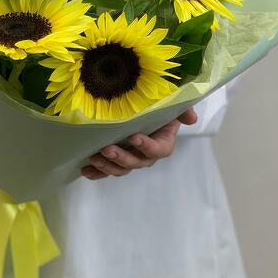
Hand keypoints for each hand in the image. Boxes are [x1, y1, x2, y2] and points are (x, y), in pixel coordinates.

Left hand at [81, 108, 197, 179]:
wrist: (145, 109)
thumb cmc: (159, 107)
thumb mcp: (172, 104)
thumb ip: (182, 108)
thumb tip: (191, 118)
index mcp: (162, 142)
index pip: (158, 150)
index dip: (147, 146)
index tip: (133, 138)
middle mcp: (147, 155)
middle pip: (137, 162)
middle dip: (121, 158)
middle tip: (106, 149)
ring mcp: (132, 158)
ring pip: (121, 169)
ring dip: (107, 166)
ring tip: (93, 158)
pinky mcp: (117, 159)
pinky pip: (108, 170)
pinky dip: (98, 172)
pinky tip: (86, 171)